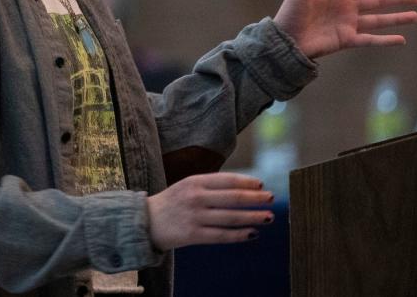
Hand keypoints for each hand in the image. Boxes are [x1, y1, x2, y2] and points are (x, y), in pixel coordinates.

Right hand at [146, 172, 273, 250]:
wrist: (145, 222)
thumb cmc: (172, 202)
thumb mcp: (187, 186)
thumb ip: (210, 186)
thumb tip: (243, 188)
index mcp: (195, 182)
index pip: (227, 180)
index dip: (247, 182)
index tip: (262, 185)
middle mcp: (196, 197)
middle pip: (233, 198)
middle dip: (256, 198)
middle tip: (271, 198)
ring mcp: (195, 217)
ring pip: (231, 217)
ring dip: (253, 217)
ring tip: (268, 216)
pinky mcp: (193, 235)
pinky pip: (222, 235)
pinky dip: (239, 235)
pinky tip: (253, 233)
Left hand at [273, 0, 416, 59]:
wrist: (284, 41)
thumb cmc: (290, 13)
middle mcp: (345, 8)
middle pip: (376, 2)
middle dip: (396, 0)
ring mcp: (347, 25)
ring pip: (377, 20)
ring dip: (396, 18)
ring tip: (415, 16)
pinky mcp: (346, 41)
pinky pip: (370, 40)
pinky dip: (385, 40)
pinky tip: (401, 39)